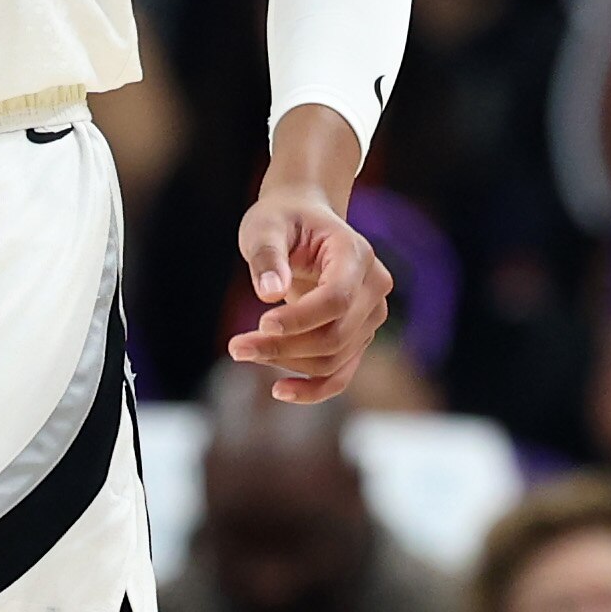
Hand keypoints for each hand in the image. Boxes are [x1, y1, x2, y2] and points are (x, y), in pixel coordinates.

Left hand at [229, 181, 390, 403]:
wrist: (304, 222)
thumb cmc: (283, 220)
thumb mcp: (265, 226)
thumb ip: (267, 256)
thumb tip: (269, 294)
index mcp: (356, 254)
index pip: (337, 298)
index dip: (300, 318)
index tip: (260, 323)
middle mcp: (374, 287)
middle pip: (335, 335)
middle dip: (283, 347)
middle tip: (236, 346)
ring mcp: (371, 316)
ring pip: (334, 359)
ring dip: (286, 364)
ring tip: (242, 350)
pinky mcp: (358, 337)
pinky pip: (341, 374)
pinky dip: (313, 389)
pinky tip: (280, 391)